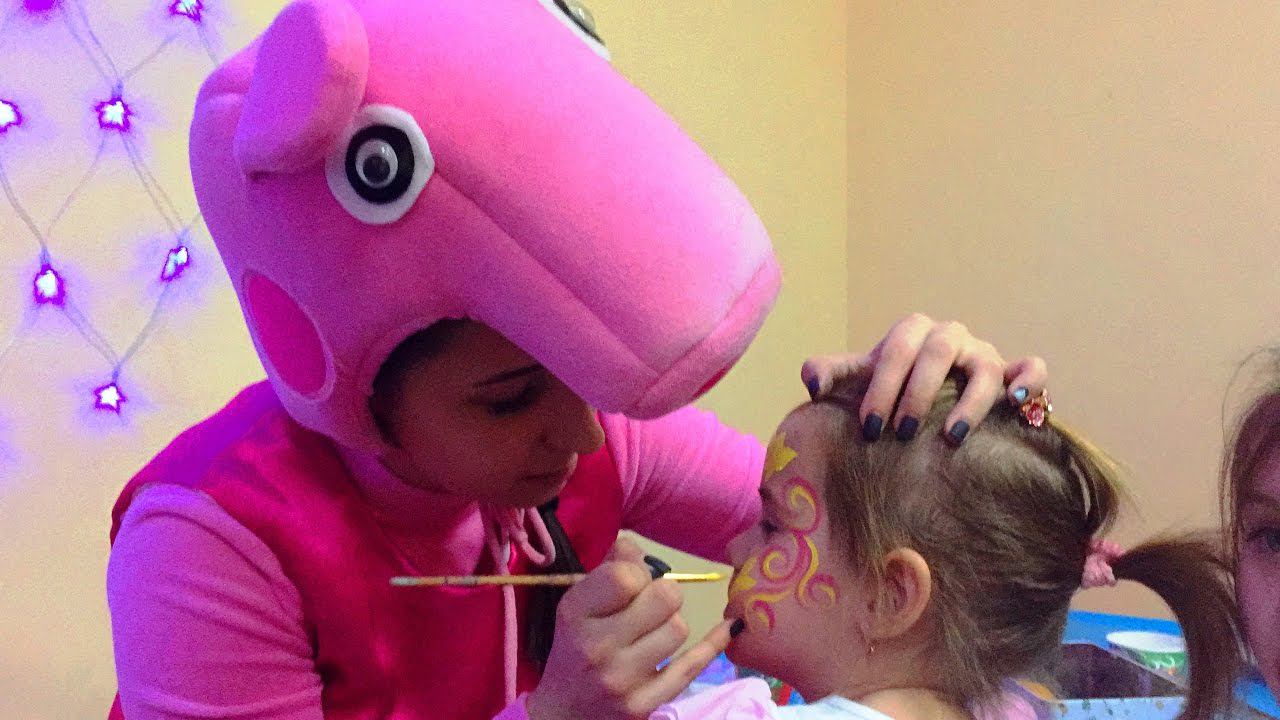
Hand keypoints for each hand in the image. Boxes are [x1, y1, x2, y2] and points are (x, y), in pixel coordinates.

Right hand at [525, 537, 734, 719]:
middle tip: (648, 606)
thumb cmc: (575, 648)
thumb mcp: (579, 605)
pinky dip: (713, 643)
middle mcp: (597, 647)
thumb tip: (635, 545)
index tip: (632, 582)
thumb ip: (610, 569)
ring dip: (672, 624)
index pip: (625, 576)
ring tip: (652, 633)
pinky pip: (694, 665)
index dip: (638, 572)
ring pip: (679, 628)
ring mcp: (622, 680)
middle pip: (664, 598)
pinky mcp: (645, 706)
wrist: (564, 713)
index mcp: (576, 614)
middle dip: (662, 595)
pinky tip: (729, 627)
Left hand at [800, 313, 1047, 443]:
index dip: (881, 387)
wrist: (927, 391)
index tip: (869, 427)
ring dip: (971, 401)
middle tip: (903, 433)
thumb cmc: (890, 385)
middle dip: (918, 394)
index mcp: (911, 332)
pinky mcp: (1012, 372)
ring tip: (953, 436)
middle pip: (937, 353)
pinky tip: (1017, 403)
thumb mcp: (860, 378)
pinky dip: (1029, 380)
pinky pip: (1031, 368)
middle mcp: (950, 337)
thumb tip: (814, 383)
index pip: (896, 351)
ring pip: (986, 367)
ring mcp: (984, 353)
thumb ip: (833, 374)